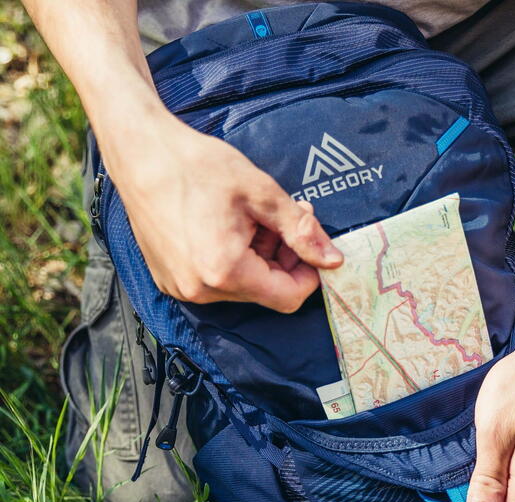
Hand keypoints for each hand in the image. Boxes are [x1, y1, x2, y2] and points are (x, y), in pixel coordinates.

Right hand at [104, 111, 341, 311]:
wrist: (140, 151)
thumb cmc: (197, 165)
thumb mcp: (261, 193)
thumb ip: (301, 231)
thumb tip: (334, 260)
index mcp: (224, 271)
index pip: (288, 297)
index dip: (308, 274)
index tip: (309, 244)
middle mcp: (200, 290)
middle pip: (266, 291)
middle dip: (282, 259)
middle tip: (281, 219)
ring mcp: (181, 288)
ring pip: (243, 287)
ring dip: (258, 258)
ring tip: (250, 219)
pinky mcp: (170, 281)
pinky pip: (216, 282)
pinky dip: (232, 260)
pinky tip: (226, 227)